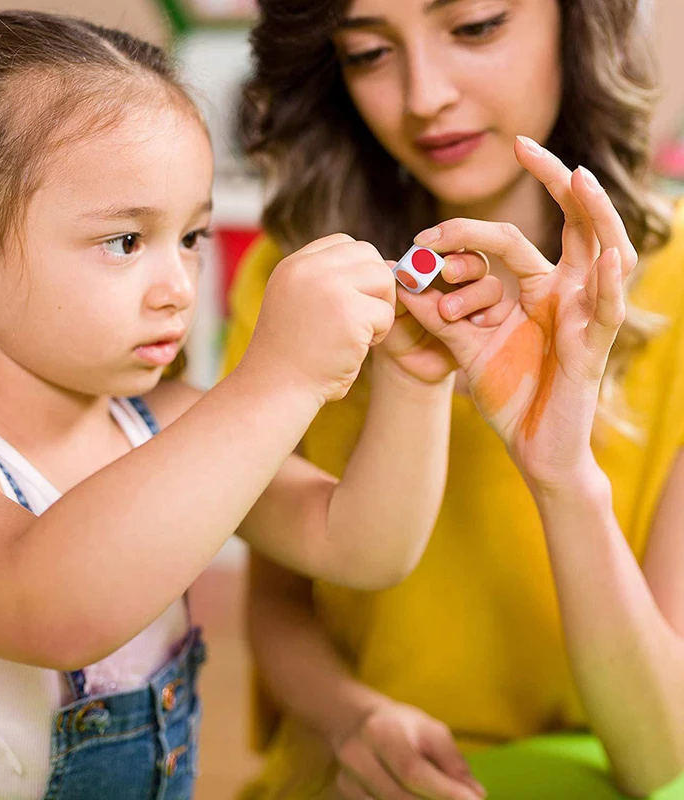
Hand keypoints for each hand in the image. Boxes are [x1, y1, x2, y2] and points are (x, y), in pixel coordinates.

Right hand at [247, 234, 395, 404]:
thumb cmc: (292, 356)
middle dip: (374, 286)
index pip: (343, 243)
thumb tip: (387, 266)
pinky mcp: (349, 312)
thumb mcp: (298, 303)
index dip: (357, 272)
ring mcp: (329, 287)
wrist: (275, 389)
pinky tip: (357, 349)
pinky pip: (386, 312)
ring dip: (380, 308)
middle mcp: (308, 268)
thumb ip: (329, 281)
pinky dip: (379, 334)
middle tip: (362, 319)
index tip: (350, 302)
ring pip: (382, 278)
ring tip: (360, 334)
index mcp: (293, 265)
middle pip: (367, 254)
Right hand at [332, 698, 485, 799]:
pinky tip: (414, 798)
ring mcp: (346, 777)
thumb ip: (452, 761)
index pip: (412, 770)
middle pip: (399, 798)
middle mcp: (357, 754)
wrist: (355, 720)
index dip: (444, 791)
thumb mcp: (429, 729)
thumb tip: (476, 795)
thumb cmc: (401, 725)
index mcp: (381, 731)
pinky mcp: (344, 792)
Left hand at [378, 251, 503, 384]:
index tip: (428, 243)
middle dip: (464, 264)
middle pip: (478, 262)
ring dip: (472, 295)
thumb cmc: (399, 332)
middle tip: (447, 271)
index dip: (446, 240)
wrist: (409, 368)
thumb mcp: (395, 310)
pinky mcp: (490, 328)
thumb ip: (399, 288)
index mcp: (442, 270)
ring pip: (491, 287)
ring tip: (447, 311)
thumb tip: (390, 265)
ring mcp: (481, 306)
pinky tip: (474, 324)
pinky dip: (489, 316)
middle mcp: (465, 284)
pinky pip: (499, 315)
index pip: (453, 247)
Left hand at [400, 137, 633, 488]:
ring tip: (580, 180)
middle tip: (526, 145)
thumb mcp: (465, 348)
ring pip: (603, 253)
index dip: (473, 226)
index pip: (512, 238)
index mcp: (535, 289)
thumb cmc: (507, 394)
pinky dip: (608, 285)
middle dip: (555, 182)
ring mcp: (585, 315)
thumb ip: (439, 316)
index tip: (428, 230)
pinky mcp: (594, 346)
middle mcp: (565, 292)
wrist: (532, 444)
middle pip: (572, 224)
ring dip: (594, 215)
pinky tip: (605, 259)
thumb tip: (402, 283)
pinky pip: (607, 310)